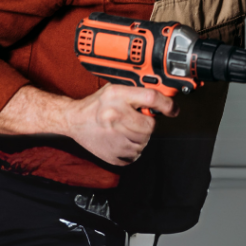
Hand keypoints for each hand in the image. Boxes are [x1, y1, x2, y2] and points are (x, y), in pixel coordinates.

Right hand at [62, 83, 176, 166]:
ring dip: (141, 137)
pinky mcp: (110, 153)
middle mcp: (115, 116)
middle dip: (148, 124)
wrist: (73, 119)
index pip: (151, 98)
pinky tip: (124, 140)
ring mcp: (112, 137)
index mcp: (117, 96)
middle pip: (149, 126)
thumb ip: (138, 94)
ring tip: (128, 129)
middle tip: (138, 120)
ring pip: (144, 142)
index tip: (173, 110)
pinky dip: (133, 150)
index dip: (167, 104)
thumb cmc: (96, 104)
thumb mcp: (117, 89)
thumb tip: (162, 101)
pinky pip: (134, 156)